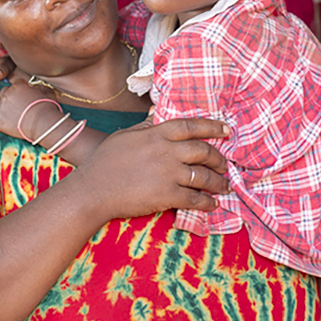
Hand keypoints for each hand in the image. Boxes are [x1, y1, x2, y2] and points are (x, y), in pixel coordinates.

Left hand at [0, 77, 57, 139]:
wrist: (44, 124)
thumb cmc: (48, 108)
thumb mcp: (47, 92)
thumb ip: (38, 87)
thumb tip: (35, 87)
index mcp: (18, 86)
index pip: (14, 85)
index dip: (17, 90)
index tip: (21, 95)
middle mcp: (7, 95)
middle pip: (2, 92)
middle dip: (6, 96)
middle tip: (10, 102)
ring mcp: (1, 108)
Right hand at [78, 116, 229, 220]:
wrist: (92, 191)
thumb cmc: (104, 162)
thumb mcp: (124, 135)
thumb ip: (145, 126)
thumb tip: (158, 116)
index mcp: (157, 134)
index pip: (192, 126)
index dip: (213, 127)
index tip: (227, 131)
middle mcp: (167, 151)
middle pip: (204, 151)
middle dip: (219, 159)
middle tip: (224, 165)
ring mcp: (168, 174)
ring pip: (204, 176)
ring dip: (218, 182)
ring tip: (224, 187)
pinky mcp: (167, 195)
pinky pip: (195, 198)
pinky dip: (207, 202)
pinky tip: (212, 204)